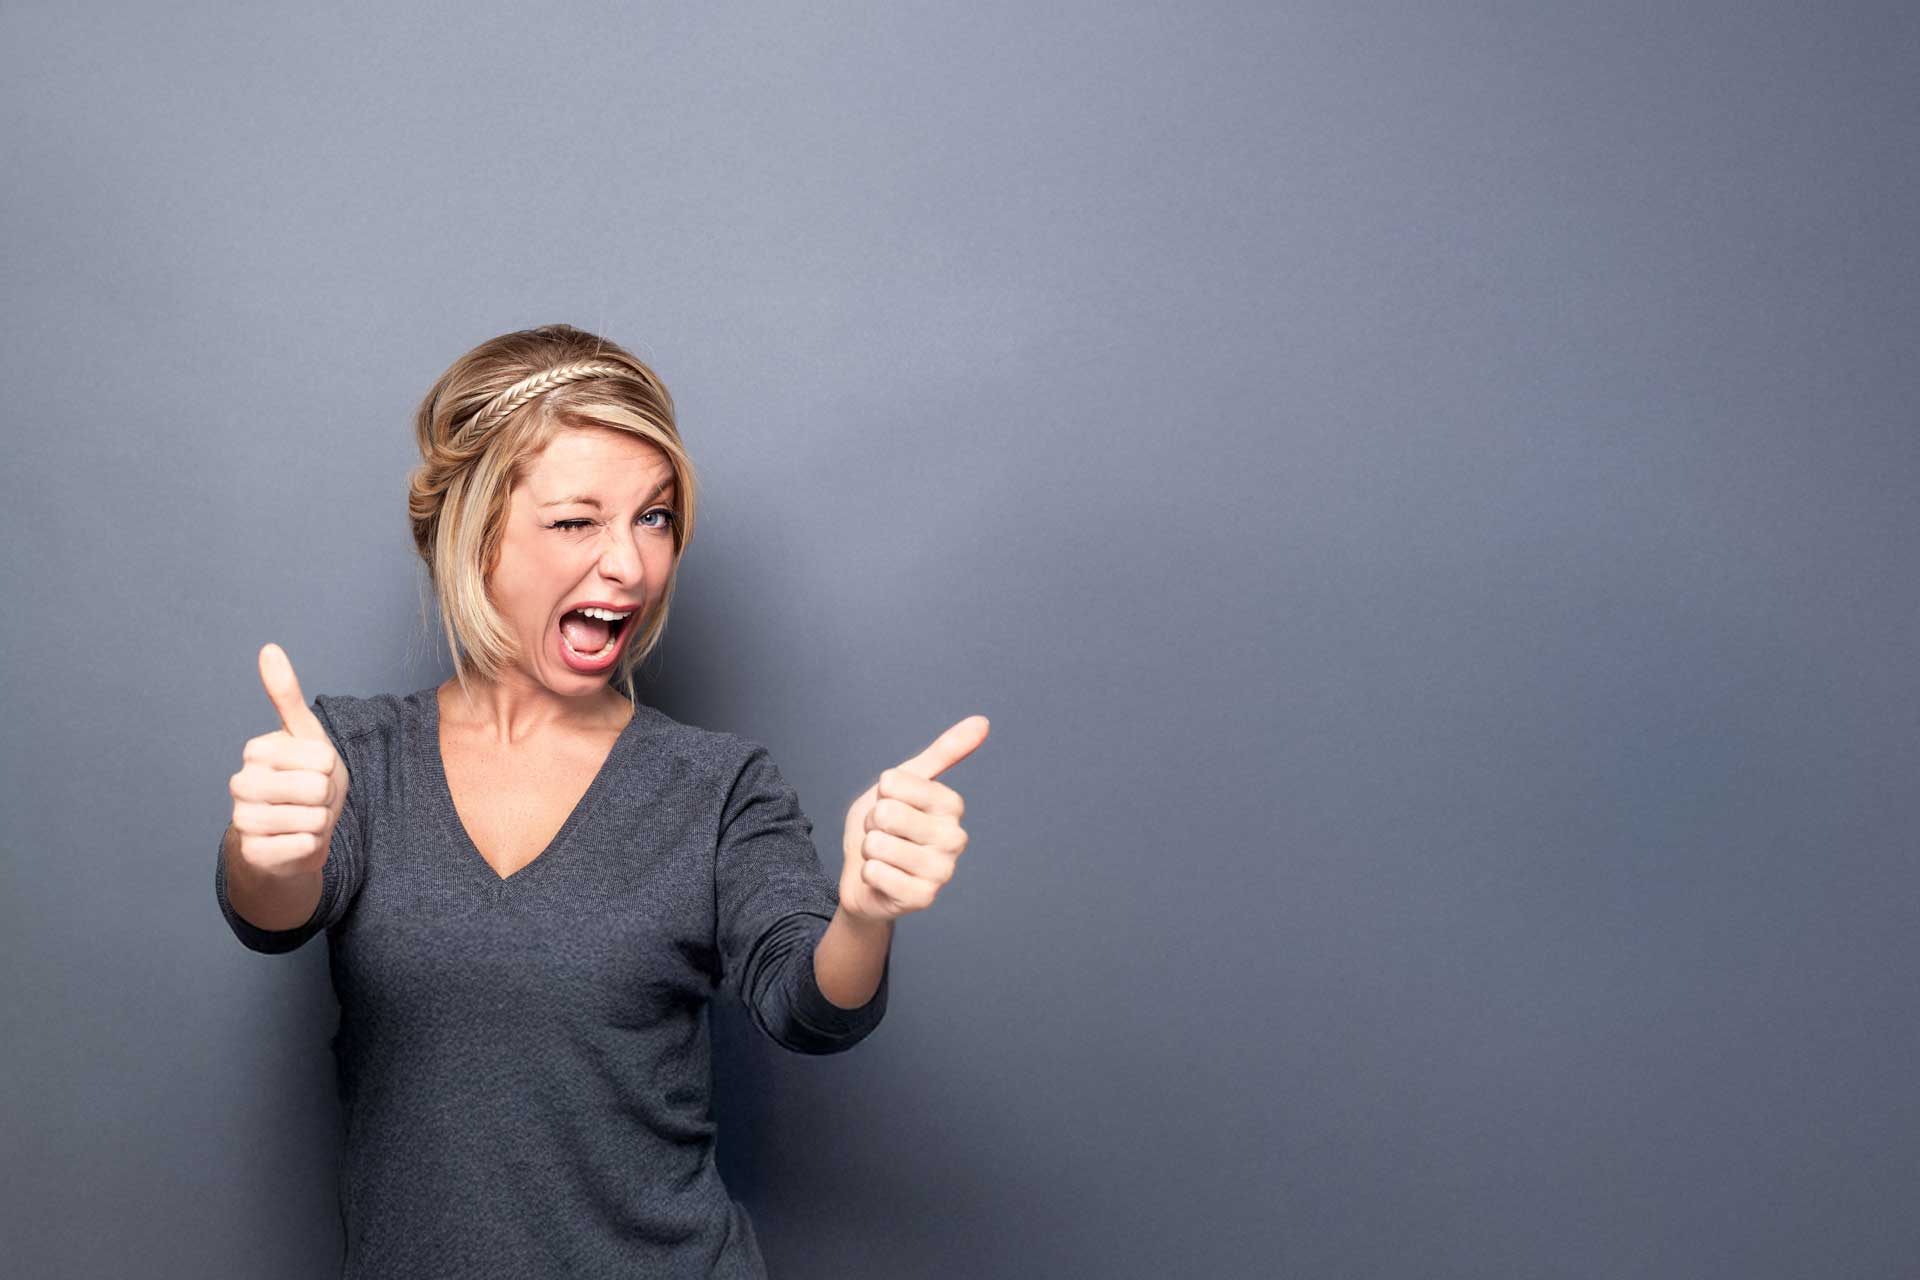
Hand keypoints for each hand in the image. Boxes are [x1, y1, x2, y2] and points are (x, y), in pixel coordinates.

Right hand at [226, 644, 350, 876]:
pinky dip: (311, 846)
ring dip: (320, 822)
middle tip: (312, 800)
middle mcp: (241, 784)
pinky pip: (305, 845)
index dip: (331, 770)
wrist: (291, 836)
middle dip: (327, 797)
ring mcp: (243, 820)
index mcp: (256, 751)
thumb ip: (286, 694)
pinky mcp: (254, 853)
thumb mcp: (304, 735)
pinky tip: (296, 842)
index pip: (324, 758)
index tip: (315, 773)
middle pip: (319, 788)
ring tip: (305, 819)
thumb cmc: (303, 780)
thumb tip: (268, 648)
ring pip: (314, 818)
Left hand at [838, 715, 988, 922]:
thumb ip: (942, 753)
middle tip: (885, 835)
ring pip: (878, 844)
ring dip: (869, 850)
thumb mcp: (904, 784)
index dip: (881, 794)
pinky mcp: (923, 898)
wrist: (864, 878)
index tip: (891, 806)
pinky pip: (875, 872)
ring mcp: (942, 871)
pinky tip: (882, 879)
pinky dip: (867, 874)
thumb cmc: (885, 829)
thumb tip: (983, 722)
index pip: (893, 783)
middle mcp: (955, 837)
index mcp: (952, 805)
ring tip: (884, 857)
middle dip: (873, 824)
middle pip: (886, 813)